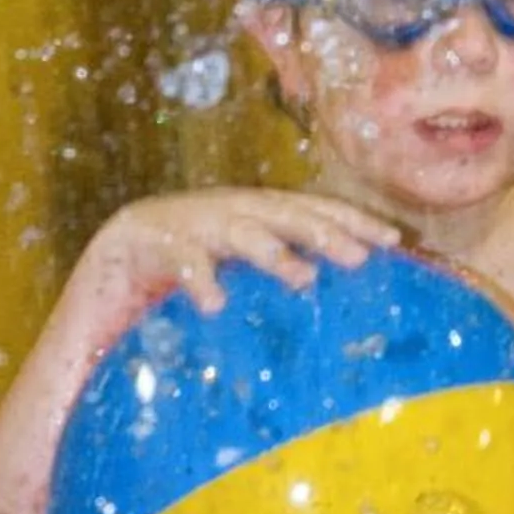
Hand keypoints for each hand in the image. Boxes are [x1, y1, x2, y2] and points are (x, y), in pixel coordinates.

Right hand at [84, 190, 398, 319]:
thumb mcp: (243, 262)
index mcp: (257, 211)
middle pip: (287, 214)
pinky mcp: (156, 244)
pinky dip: (200, 280)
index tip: (394, 240)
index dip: (353, 220)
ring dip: (272, 253)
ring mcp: (194, 223)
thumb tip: (333, 292)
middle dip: (326, 232)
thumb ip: (280, 269)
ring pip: (241, 233)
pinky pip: (183, 262)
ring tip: (302, 279)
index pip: (313, 209)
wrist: (119, 248)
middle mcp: (232, 210)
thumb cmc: (194, 264)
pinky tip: (216, 304)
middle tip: (361, 257)